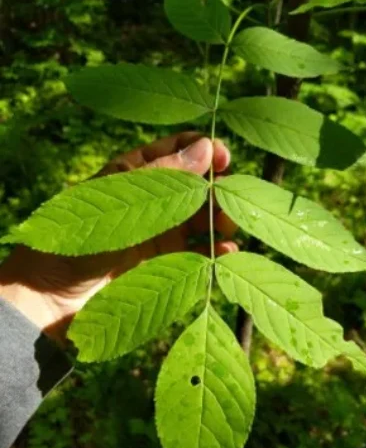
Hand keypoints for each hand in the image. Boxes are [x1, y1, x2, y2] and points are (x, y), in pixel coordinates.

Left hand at [0, 133, 238, 343]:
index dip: (205, 148)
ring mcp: (162, 232)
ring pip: (206, 216)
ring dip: (224, 217)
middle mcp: (153, 200)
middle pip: (200, 184)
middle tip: (232, 199)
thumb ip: (163, 176)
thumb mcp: (116, 201)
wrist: (51, 302)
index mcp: (136, 173)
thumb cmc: (73, 243)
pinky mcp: (169, 264)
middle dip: (221, 187)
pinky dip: (221, 248)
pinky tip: (227, 250)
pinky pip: (204, 250)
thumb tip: (207, 146)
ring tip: (229, 227)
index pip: (180, 149)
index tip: (225, 158)